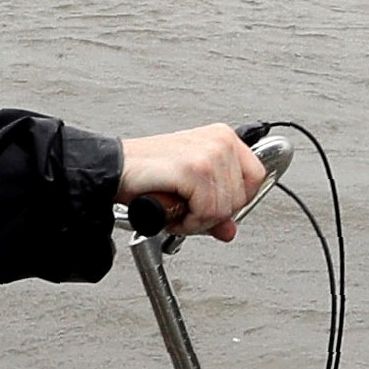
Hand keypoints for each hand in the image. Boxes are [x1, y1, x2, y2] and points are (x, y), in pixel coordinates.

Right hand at [118, 124, 266, 241]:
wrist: (113, 170)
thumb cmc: (146, 175)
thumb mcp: (189, 191)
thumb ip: (214, 210)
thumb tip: (229, 230)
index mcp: (223, 138)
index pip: (256, 177)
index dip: (237, 201)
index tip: (214, 208)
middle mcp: (220, 141)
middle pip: (241, 197)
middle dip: (212, 214)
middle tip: (186, 210)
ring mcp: (209, 153)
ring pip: (224, 208)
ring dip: (197, 220)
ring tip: (176, 208)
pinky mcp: (195, 169)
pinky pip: (207, 211)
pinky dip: (188, 221)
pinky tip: (172, 210)